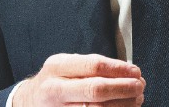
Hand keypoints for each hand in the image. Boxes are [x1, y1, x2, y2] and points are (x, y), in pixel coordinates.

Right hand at [11, 53, 143, 106]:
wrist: (29, 103)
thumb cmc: (55, 81)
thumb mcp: (66, 65)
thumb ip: (92, 66)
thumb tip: (128, 71)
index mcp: (57, 66)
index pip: (94, 66)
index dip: (119, 69)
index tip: (136, 72)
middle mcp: (54, 89)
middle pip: (96, 91)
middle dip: (123, 89)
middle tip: (139, 87)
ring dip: (123, 105)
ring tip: (136, 99)